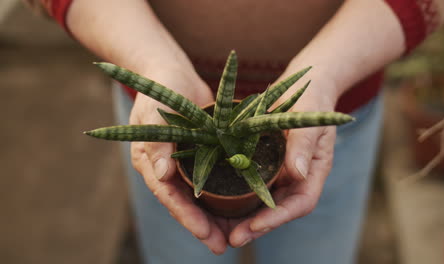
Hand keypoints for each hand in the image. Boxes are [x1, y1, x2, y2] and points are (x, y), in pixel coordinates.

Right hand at [129, 67, 231, 253]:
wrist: (173, 74)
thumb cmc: (161, 89)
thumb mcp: (155, 112)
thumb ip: (157, 142)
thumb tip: (160, 176)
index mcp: (151, 162)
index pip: (169, 196)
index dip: (186, 216)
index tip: (205, 233)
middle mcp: (167, 168)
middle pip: (185, 203)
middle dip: (202, 225)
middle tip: (222, 245)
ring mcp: (184, 163)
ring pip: (200, 196)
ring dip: (214, 216)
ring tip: (232, 237)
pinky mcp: (200, 155)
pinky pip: (212, 179)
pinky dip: (223, 194)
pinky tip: (240, 207)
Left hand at [228, 66, 339, 246]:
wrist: (303, 87)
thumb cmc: (311, 100)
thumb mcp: (309, 118)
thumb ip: (304, 143)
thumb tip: (298, 173)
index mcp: (314, 170)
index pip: (301, 202)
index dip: (279, 217)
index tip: (256, 225)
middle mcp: (298, 177)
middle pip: (280, 210)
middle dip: (258, 226)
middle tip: (233, 238)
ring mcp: (282, 173)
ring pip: (265, 203)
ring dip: (246, 218)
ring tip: (222, 231)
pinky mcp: (267, 165)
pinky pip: (253, 186)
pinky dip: (239, 199)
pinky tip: (219, 205)